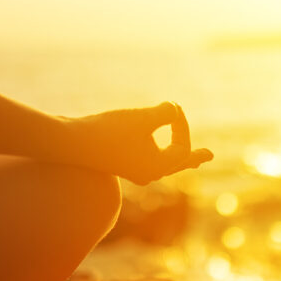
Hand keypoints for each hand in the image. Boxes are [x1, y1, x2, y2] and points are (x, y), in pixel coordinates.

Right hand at [64, 102, 212, 184]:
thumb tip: (174, 110)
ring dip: (176, 154)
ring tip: (191, 157)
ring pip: (163, 163)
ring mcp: (133, 169)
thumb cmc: (107, 131)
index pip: (182, 147)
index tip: (172, 106)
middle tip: (210, 156)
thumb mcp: (141, 118)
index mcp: (157, 167)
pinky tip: (158, 150)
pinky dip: (158, 153)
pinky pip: (148, 160)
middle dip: (193, 156)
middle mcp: (147, 173)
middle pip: (177, 163)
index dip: (181, 124)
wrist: (69, 143)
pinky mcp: (120, 162)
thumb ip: (166, 113)